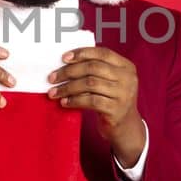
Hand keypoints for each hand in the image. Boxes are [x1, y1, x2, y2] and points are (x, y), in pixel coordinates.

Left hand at [47, 47, 144, 166]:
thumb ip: (97, 70)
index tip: (64, 58)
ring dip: (68, 88)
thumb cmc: (112, 101)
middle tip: (53, 77)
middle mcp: (128, 78)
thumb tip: (66, 63)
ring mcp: (123, 94)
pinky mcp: (116, 110)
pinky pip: (90, 101)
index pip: (103, 53)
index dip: (82, 53)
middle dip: (69, 71)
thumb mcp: (111, 82)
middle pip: (93, 68)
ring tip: (54, 92)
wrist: (126, 127)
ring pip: (90, 84)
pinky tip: (65, 102)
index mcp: (126, 67)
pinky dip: (74, 100)